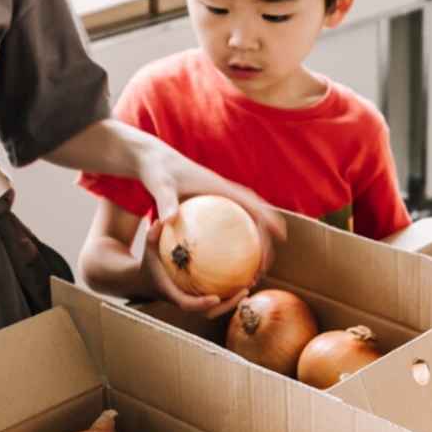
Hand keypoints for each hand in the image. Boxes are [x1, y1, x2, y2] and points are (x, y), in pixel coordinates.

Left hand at [138, 148, 287, 280]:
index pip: (252, 203)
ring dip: (254, 243)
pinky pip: (228, 226)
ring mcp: (219, 200)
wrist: (152, 160)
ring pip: (245, 221)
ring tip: (251, 271)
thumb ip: (165, 201)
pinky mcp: (210, 207)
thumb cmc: (156, 169)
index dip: (269, 219)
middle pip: (256, 215)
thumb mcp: (160, 185)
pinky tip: (222, 267)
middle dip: (266, 239)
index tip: (280, 237)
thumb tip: (168, 221)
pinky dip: (233, 244)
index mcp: (220, 187)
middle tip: (264, 267)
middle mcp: (224, 193)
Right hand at [142, 219, 248, 318]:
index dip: (202, 304)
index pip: (189, 305)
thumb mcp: (148, 249)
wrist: (146, 280)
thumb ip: (152, 236)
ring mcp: (195, 300)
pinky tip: (245, 272)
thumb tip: (160, 220)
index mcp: (174, 295)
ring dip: (235, 298)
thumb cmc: (149, 263)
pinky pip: (219, 295)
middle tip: (244, 290)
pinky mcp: (200, 296)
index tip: (216, 298)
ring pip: (218, 307)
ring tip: (251, 282)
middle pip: (210, 312)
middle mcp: (187, 300)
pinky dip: (232, 289)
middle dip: (228, 305)